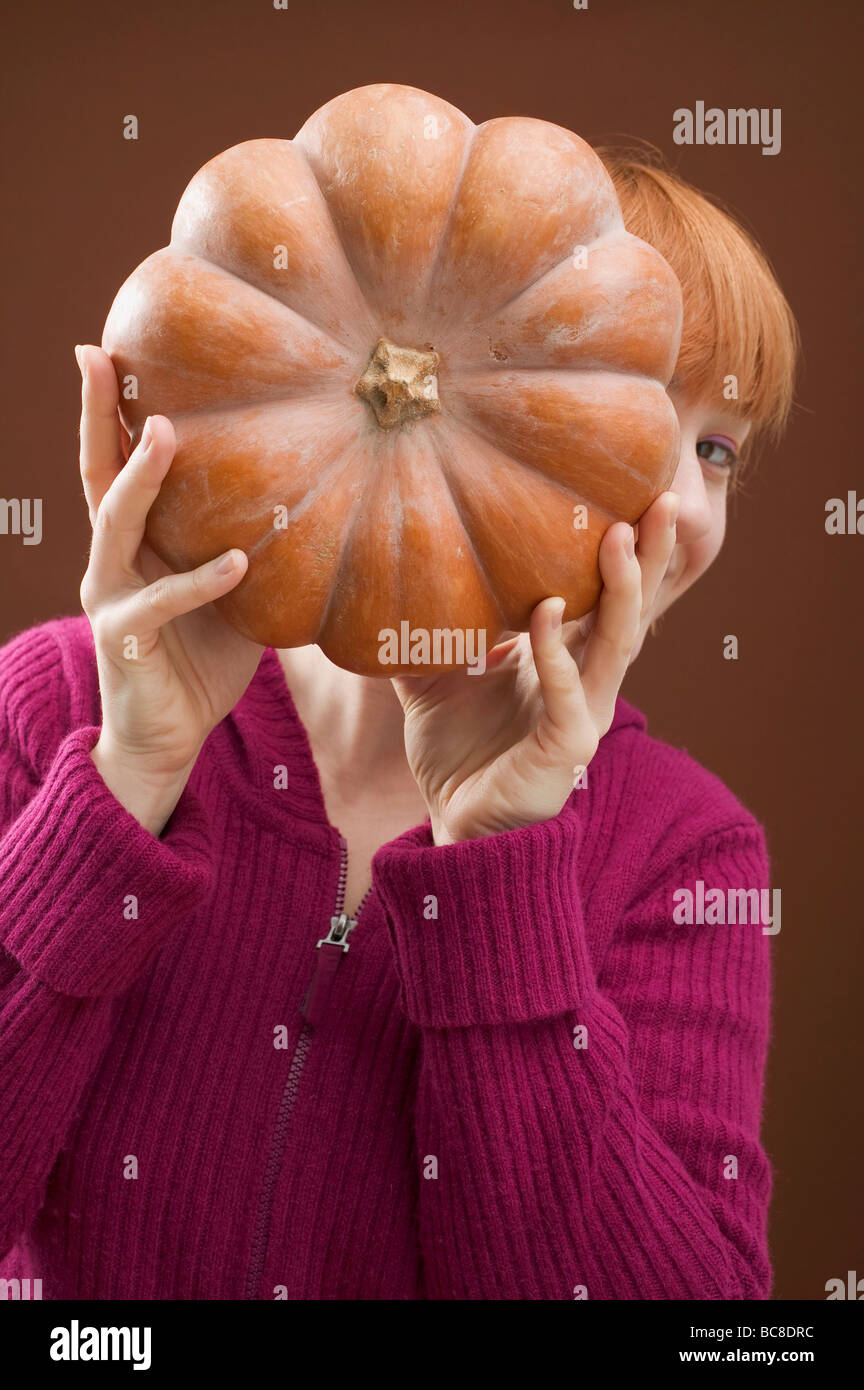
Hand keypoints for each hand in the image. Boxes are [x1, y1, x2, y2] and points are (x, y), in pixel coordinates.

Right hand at [76, 344, 261, 830]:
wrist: (169, 736)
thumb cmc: (201, 660)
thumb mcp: (234, 595)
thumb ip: (251, 547)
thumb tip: (323, 503)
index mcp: (134, 543)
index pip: (116, 465)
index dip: (107, 410)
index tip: (105, 349)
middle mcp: (110, 560)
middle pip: (96, 474)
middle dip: (95, 414)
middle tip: (97, 356)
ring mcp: (110, 597)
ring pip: (116, 524)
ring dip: (140, 477)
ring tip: (162, 430)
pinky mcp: (125, 639)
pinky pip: (164, 601)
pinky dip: (200, 580)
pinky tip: (238, 562)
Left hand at [390, 492, 680, 843]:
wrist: (456, 825)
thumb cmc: (457, 754)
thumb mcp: (431, 679)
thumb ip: (424, 632)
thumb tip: (385, 578)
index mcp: (564, 659)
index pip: (603, 595)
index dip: (625, 550)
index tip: (631, 492)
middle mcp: (586, 681)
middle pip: (630, 608)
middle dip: (652, 555)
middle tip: (663, 498)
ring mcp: (584, 713)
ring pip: (617, 643)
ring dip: (623, 588)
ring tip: (622, 534)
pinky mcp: (568, 747)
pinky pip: (568, 693)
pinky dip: (557, 652)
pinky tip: (545, 612)